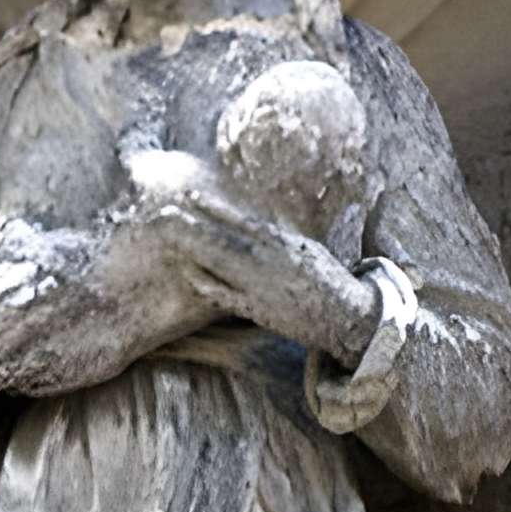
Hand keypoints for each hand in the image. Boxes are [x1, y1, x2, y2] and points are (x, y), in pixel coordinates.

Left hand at [145, 184, 377, 363]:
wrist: (343, 315)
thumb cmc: (326, 279)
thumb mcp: (307, 248)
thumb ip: (280, 235)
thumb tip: (260, 221)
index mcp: (284, 243)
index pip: (243, 221)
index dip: (216, 208)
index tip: (193, 196)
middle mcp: (270, 262)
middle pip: (224, 241)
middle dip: (195, 226)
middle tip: (167, 213)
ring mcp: (262, 286)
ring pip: (222, 265)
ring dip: (195, 250)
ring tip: (171, 238)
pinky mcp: (259, 309)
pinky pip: (227, 295)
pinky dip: (208, 284)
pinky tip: (189, 273)